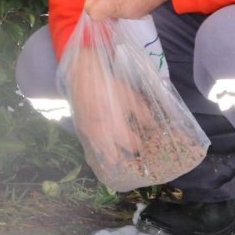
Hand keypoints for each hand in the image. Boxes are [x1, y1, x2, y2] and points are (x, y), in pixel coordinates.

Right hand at [64, 45, 144, 171]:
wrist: (83, 76)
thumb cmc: (109, 85)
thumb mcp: (130, 96)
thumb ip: (143, 113)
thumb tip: (154, 126)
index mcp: (116, 128)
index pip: (132, 146)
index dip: (140, 146)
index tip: (145, 144)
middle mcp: (102, 136)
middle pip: (115, 158)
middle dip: (125, 158)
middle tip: (131, 152)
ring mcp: (89, 134)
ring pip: (101, 155)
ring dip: (111, 156)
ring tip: (119, 153)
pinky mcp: (80, 131)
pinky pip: (91, 148)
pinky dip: (99, 151)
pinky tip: (104, 148)